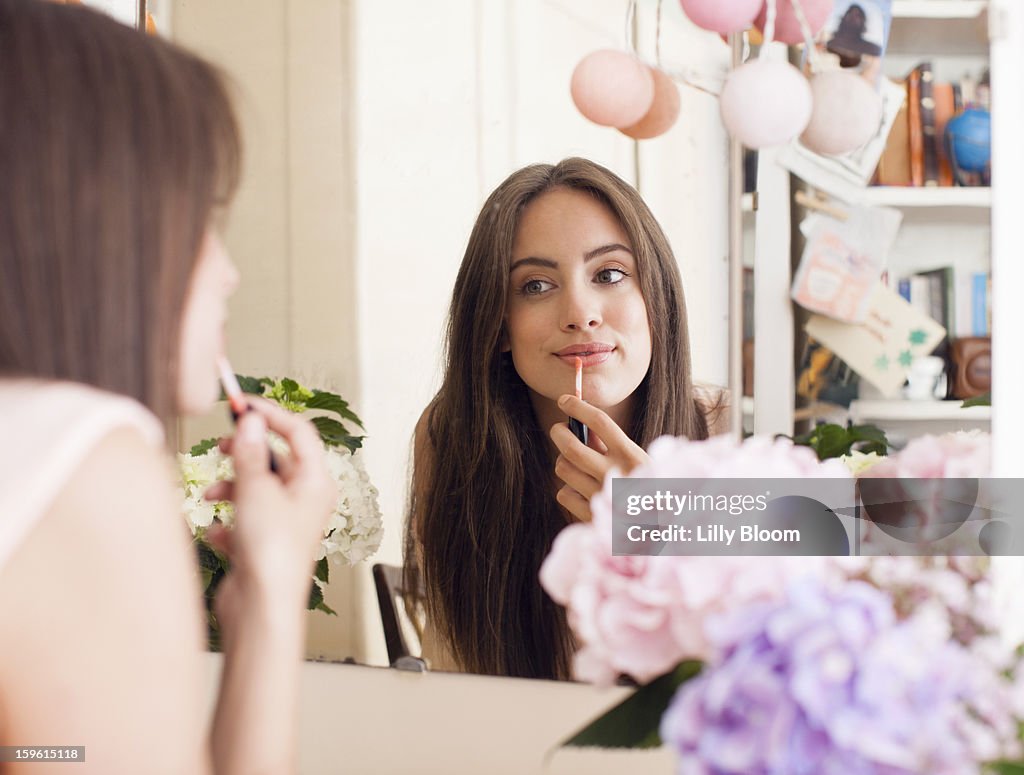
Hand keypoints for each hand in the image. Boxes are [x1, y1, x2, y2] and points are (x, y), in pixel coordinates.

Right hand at [203, 397, 335, 613]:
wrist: (261, 607)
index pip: (299, 433)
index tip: (242, 404)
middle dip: (247, 451)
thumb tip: (252, 421)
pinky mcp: (265, 544)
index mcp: (316, 483)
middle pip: (277, 459)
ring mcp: (286, 523)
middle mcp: (306, 501)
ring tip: (211, 494)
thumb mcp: (257, 490)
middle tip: (221, 443)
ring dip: (231, 485)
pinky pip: (244, 519)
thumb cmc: (271, 552)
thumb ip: (251, 453)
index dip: (271, 414)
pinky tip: (217, 533)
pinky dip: (228, 520)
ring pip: (257, 487)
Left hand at [549, 394, 649, 521]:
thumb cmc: (650, 491)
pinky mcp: (590, 517)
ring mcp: (601, 498)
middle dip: (558, 432)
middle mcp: (615, 475)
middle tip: (558, 429)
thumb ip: (615, 446)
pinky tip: (580, 490)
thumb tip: (582, 425)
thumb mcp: (641, 463)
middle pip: (571, 447)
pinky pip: (564, 493)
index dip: (578, 407)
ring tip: (576, 464)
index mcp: (632, 456)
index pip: (600, 422)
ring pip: (563, 468)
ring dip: (564, 462)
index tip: (565, 400)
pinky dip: (567, 489)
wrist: (663, 532)